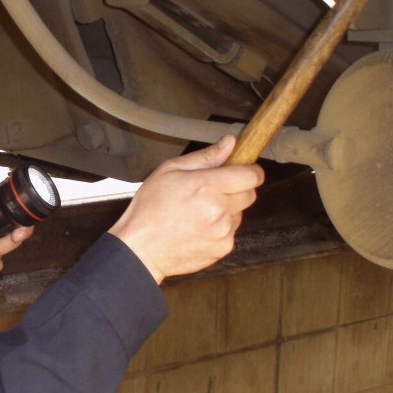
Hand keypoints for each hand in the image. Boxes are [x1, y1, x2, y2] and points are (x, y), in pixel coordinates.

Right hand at [108, 136, 263, 283]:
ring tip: (197, 215)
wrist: (141, 250)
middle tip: (210, 194)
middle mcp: (219, 209)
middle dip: (236, 191)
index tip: (243, 171)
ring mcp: (223, 231)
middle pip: (249, 194)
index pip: (252, 175)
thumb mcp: (169, 171)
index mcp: (207, 186)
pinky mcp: (222, 248)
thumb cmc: (149, 209)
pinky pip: (230, 233)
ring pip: (239, 214)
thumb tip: (230, 143)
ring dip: (226, 211)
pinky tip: (197, 230)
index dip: (251, 171)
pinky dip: (219, 230)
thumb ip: (205, 157)